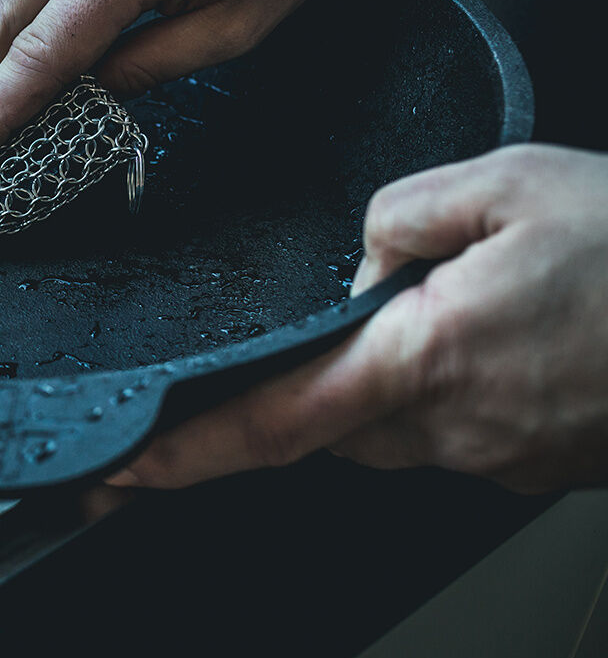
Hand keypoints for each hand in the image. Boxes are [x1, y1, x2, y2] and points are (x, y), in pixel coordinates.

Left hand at [108, 145, 607, 494]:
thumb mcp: (508, 185)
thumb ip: (402, 215)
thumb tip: (359, 253)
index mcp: (425, 360)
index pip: (270, 424)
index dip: (185, 453)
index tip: (121, 472)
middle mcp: (453, 428)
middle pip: (324, 426)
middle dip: (300, 388)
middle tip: (315, 335)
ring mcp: (498, 458)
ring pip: (388, 431)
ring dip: (377, 383)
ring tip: (445, 315)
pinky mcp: (536, 466)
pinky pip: (451, 435)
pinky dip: (441, 393)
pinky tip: (493, 339)